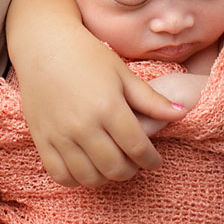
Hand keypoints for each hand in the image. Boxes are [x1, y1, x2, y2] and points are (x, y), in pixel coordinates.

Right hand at [14, 29, 185, 186]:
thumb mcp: (123, 73)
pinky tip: (86, 167)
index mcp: (109, 107)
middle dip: (131, 170)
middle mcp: (84, 125)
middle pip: (115, 168)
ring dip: (106, 177)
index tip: (154, 160)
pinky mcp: (42, 139)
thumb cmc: (87, 55)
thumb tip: (182, 113)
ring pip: (90, 177)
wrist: (43, 45)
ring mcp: (60, 135)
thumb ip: (151, 99)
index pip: (137, 148)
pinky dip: (76, 179)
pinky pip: (60, 175)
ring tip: (112, 164)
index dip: (151, 160)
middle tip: (134, 162)